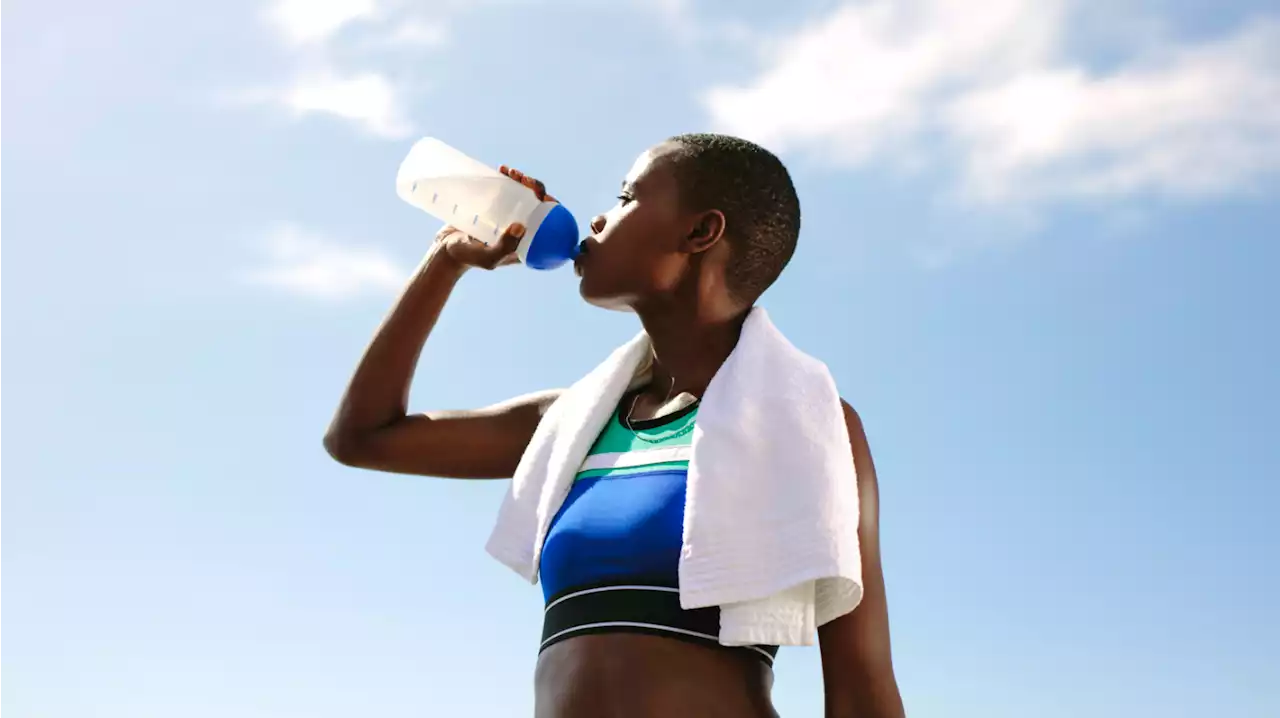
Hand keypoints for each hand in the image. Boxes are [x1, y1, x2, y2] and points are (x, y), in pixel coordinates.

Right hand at [434, 166, 556, 269]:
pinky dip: (507, 179)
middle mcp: (520, 228)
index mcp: (527, 242)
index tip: (544, 196)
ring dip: (522, 181)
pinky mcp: (494, 206)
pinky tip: (502, 170)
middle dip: (536, 188)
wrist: (445, 250)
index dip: (552, 207)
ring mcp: (507, 216)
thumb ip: (504, 247)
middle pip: (537, 205)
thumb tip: (521, 226)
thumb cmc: (468, 258)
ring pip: (522, 194)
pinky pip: (506, 190)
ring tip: (512, 172)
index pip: (548, 223)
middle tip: (525, 180)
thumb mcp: (487, 258)